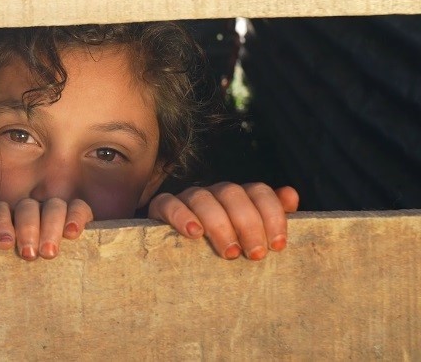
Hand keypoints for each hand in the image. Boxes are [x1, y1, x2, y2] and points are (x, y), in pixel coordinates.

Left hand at [0, 198, 93, 260]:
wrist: (45, 285)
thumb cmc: (12, 269)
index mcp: (5, 217)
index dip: (0, 223)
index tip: (4, 244)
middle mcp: (28, 209)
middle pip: (27, 207)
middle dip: (27, 228)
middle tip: (28, 254)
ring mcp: (53, 210)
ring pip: (53, 205)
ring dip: (51, 226)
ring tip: (49, 253)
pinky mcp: (77, 216)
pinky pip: (78, 207)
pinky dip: (76, 217)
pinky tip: (73, 234)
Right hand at [148, 182, 298, 259]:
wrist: (180, 261)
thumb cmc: (224, 249)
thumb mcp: (252, 237)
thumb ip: (271, 216)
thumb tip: (291, 195)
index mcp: (239, 197)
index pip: (259, 191)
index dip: (272, 215)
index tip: (278, 246)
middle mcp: (215, 193)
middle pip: (232, 194)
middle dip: (248, 224)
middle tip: (254, 255)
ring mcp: (187, 198)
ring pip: (203, 198)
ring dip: (219, 224)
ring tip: (229, 253)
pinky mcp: (161, 208)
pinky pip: (168, 203)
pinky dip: (181, 216)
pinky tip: (194, 234)